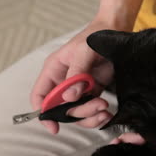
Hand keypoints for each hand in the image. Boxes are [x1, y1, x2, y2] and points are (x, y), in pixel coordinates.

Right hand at [30, 19, 126, 133]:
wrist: (115, 30)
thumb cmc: (94, 36)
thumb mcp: (83, 52)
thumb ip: (77, 75)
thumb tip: (70, 97)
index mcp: (53, 71)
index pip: (40, 96)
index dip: (43, 113)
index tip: (54, 126)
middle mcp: (63, 82)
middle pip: (61, 109)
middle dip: (78, 113)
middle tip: (97, 105)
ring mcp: (77, 89)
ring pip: (76, 113)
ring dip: (90, 116)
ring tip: (104, 109)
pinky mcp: (92, 91)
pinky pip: (90, 110)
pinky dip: (97, 115)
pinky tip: (106, 112)